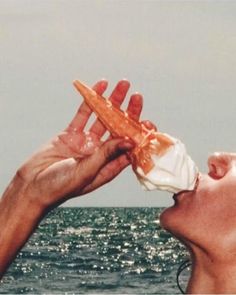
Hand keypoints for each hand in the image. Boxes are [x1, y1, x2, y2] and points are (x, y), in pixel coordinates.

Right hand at [16, 80, 142, 208]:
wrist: (31, 186)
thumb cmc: (59, 187)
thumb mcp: (86, 171)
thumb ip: (106, 154)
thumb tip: (130, 141)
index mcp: (108, 166)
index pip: (129, 148)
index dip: (139, 135)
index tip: (148, 122)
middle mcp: (100, 153)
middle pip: (119, 129)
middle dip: (129, 112)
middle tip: (136, 96)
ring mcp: (86, 142)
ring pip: (103, 118)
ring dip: (112, 102)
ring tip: (122, 85)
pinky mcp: (71, 134)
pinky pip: (84, 114)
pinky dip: (91, 101)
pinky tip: (99, 88)